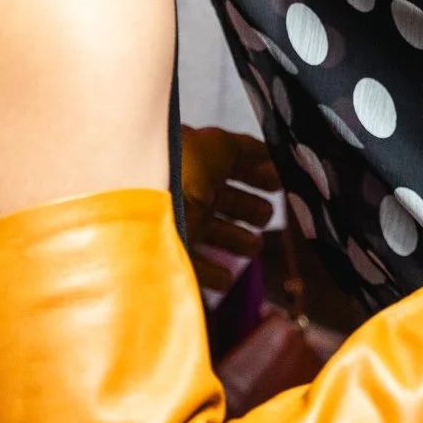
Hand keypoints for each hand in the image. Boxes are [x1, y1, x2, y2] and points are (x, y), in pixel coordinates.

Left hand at [179, 126, 278, 295]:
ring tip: (254, 247)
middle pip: (225, 202)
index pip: (234, 168)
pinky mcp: (174, 252)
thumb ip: (246, 149)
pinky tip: (228, 277)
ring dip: (237, 241)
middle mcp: (190, 192)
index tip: (278, 184)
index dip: (257, 175)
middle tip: (268, 216)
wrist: (144, 199)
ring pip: (214, 234)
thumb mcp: (219, 145)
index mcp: (201, 163)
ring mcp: (181, 222)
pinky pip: (197, 267)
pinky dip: (215, 274)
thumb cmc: (181, 165)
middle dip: (250, 209)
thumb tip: (266, 151)